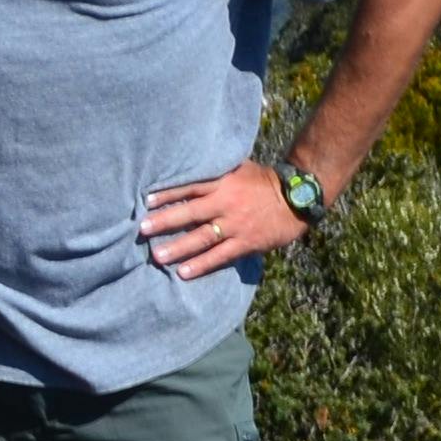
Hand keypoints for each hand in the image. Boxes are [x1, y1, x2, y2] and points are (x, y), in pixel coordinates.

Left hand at [142, 160, 310, 279]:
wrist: (297, 197)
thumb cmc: (264, 181)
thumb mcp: (240, 168)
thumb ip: (215, 172)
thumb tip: (189, 168)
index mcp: (223, 183)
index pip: (189, 187)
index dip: (167, 194)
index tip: (146, 201)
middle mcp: (226, 203)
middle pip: (190, 212)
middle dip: (165, 221)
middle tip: (142, 229)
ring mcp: (235, 225)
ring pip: (202, 237)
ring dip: (178, 247)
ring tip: (157, 256)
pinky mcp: (246, 242)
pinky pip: (220, 255)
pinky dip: (202, 264)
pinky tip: (184, 272)